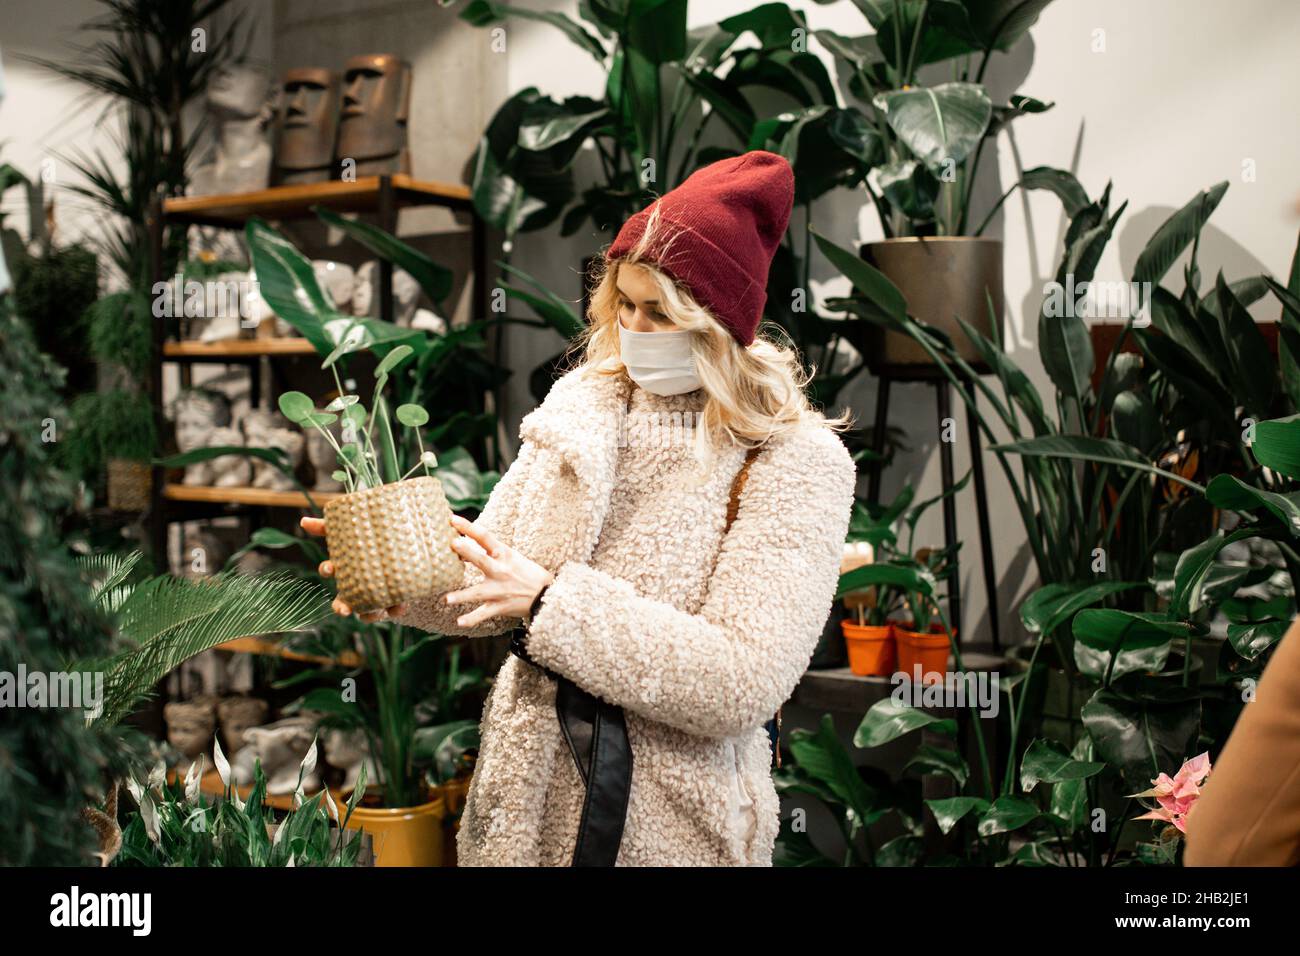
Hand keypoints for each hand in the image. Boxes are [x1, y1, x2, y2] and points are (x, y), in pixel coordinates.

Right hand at [300, 516, 407, 623]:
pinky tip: (400, 605)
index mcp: (344, 567)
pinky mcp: (392, 601)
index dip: (327, 570)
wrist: (404, 552)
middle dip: (341, 607)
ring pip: (366, 613)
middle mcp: (356, 586)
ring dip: (370, 614)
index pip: (329, 570)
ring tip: (376, 610)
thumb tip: (303, 521)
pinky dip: (395, 609)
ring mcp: (373, 596)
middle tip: (344, 610)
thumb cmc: (371, 541)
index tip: (330, 567)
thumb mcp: (354, 531)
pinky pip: (392, 610)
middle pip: (343, 602)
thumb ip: (329, 527)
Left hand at [444, 513, 554, 627]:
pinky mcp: (500, 606)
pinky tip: (459, 622)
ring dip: (463, 596)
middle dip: (468, 552)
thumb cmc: (525, 572)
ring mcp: (500, 589)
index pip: (484, 536)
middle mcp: (501, 570)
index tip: (452, 519)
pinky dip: (472, 619)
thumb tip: (461, 549)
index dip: (469, 527)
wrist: (547, 593)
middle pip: (482, 559)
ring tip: (447, 599)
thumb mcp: (510, 556)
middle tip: (453, 544)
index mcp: (504, 554)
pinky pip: (484, 614)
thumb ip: (488, 553)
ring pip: (479, 592)